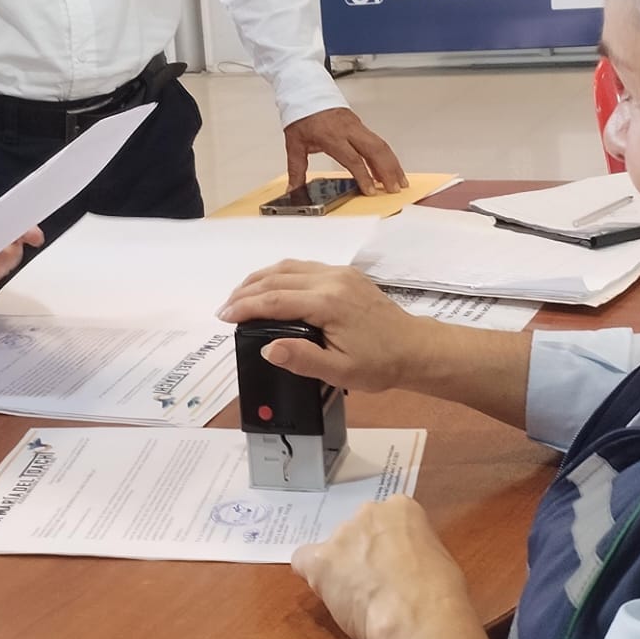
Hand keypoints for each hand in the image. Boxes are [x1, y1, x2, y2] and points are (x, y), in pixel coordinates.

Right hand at [217, 260, 433, 391]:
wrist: (415, 348)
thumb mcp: (340, 371)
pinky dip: (280, 275)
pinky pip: (304, 267)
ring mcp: (339, 274)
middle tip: (225, 309)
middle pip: (276, 278)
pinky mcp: (345, 275)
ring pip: (289, 267)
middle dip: (246, 291)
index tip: (224, 317)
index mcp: (327, 303)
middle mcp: (330, 280)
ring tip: (241, 296)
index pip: (274, 300)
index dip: (244, 307)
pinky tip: (271, 287)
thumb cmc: (380, 364)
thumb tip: (268, 348)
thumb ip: (302, 359)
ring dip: (260, 279)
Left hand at [284, 108, 405, 194]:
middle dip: (387, 170)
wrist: (306, 91)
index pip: (352, 158)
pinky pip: (378, 141)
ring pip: (381, 145)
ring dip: (393, 164)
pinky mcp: (360, 126)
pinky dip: (388, 156)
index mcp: (332, 136)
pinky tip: (391, 169)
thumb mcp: (294, 143)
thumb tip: (293, 189)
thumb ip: (296, 169)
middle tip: (394, 189)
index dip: (363, 175)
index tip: (370, 190)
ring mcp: (357, 127)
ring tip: (400, 181)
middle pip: (374, 150)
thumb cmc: (302, 114)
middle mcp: (348, 130)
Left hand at [293, 496, 482, 638]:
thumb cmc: (439, 594)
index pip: (386, 520)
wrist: (419, 615)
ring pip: (334, 550)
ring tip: (359, 599)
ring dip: (342, 569)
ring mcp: (342, 536)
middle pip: (357, 531)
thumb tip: (405, 566)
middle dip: (363, 555)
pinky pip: (304, 561)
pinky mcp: (322, 561)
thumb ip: (413, 551)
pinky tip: (326, 591)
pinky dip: (312, 575)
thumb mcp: (438, 558)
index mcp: (402, 508)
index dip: (389, 546)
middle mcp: (368, 513)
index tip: (394, 565)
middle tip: (377, 584)